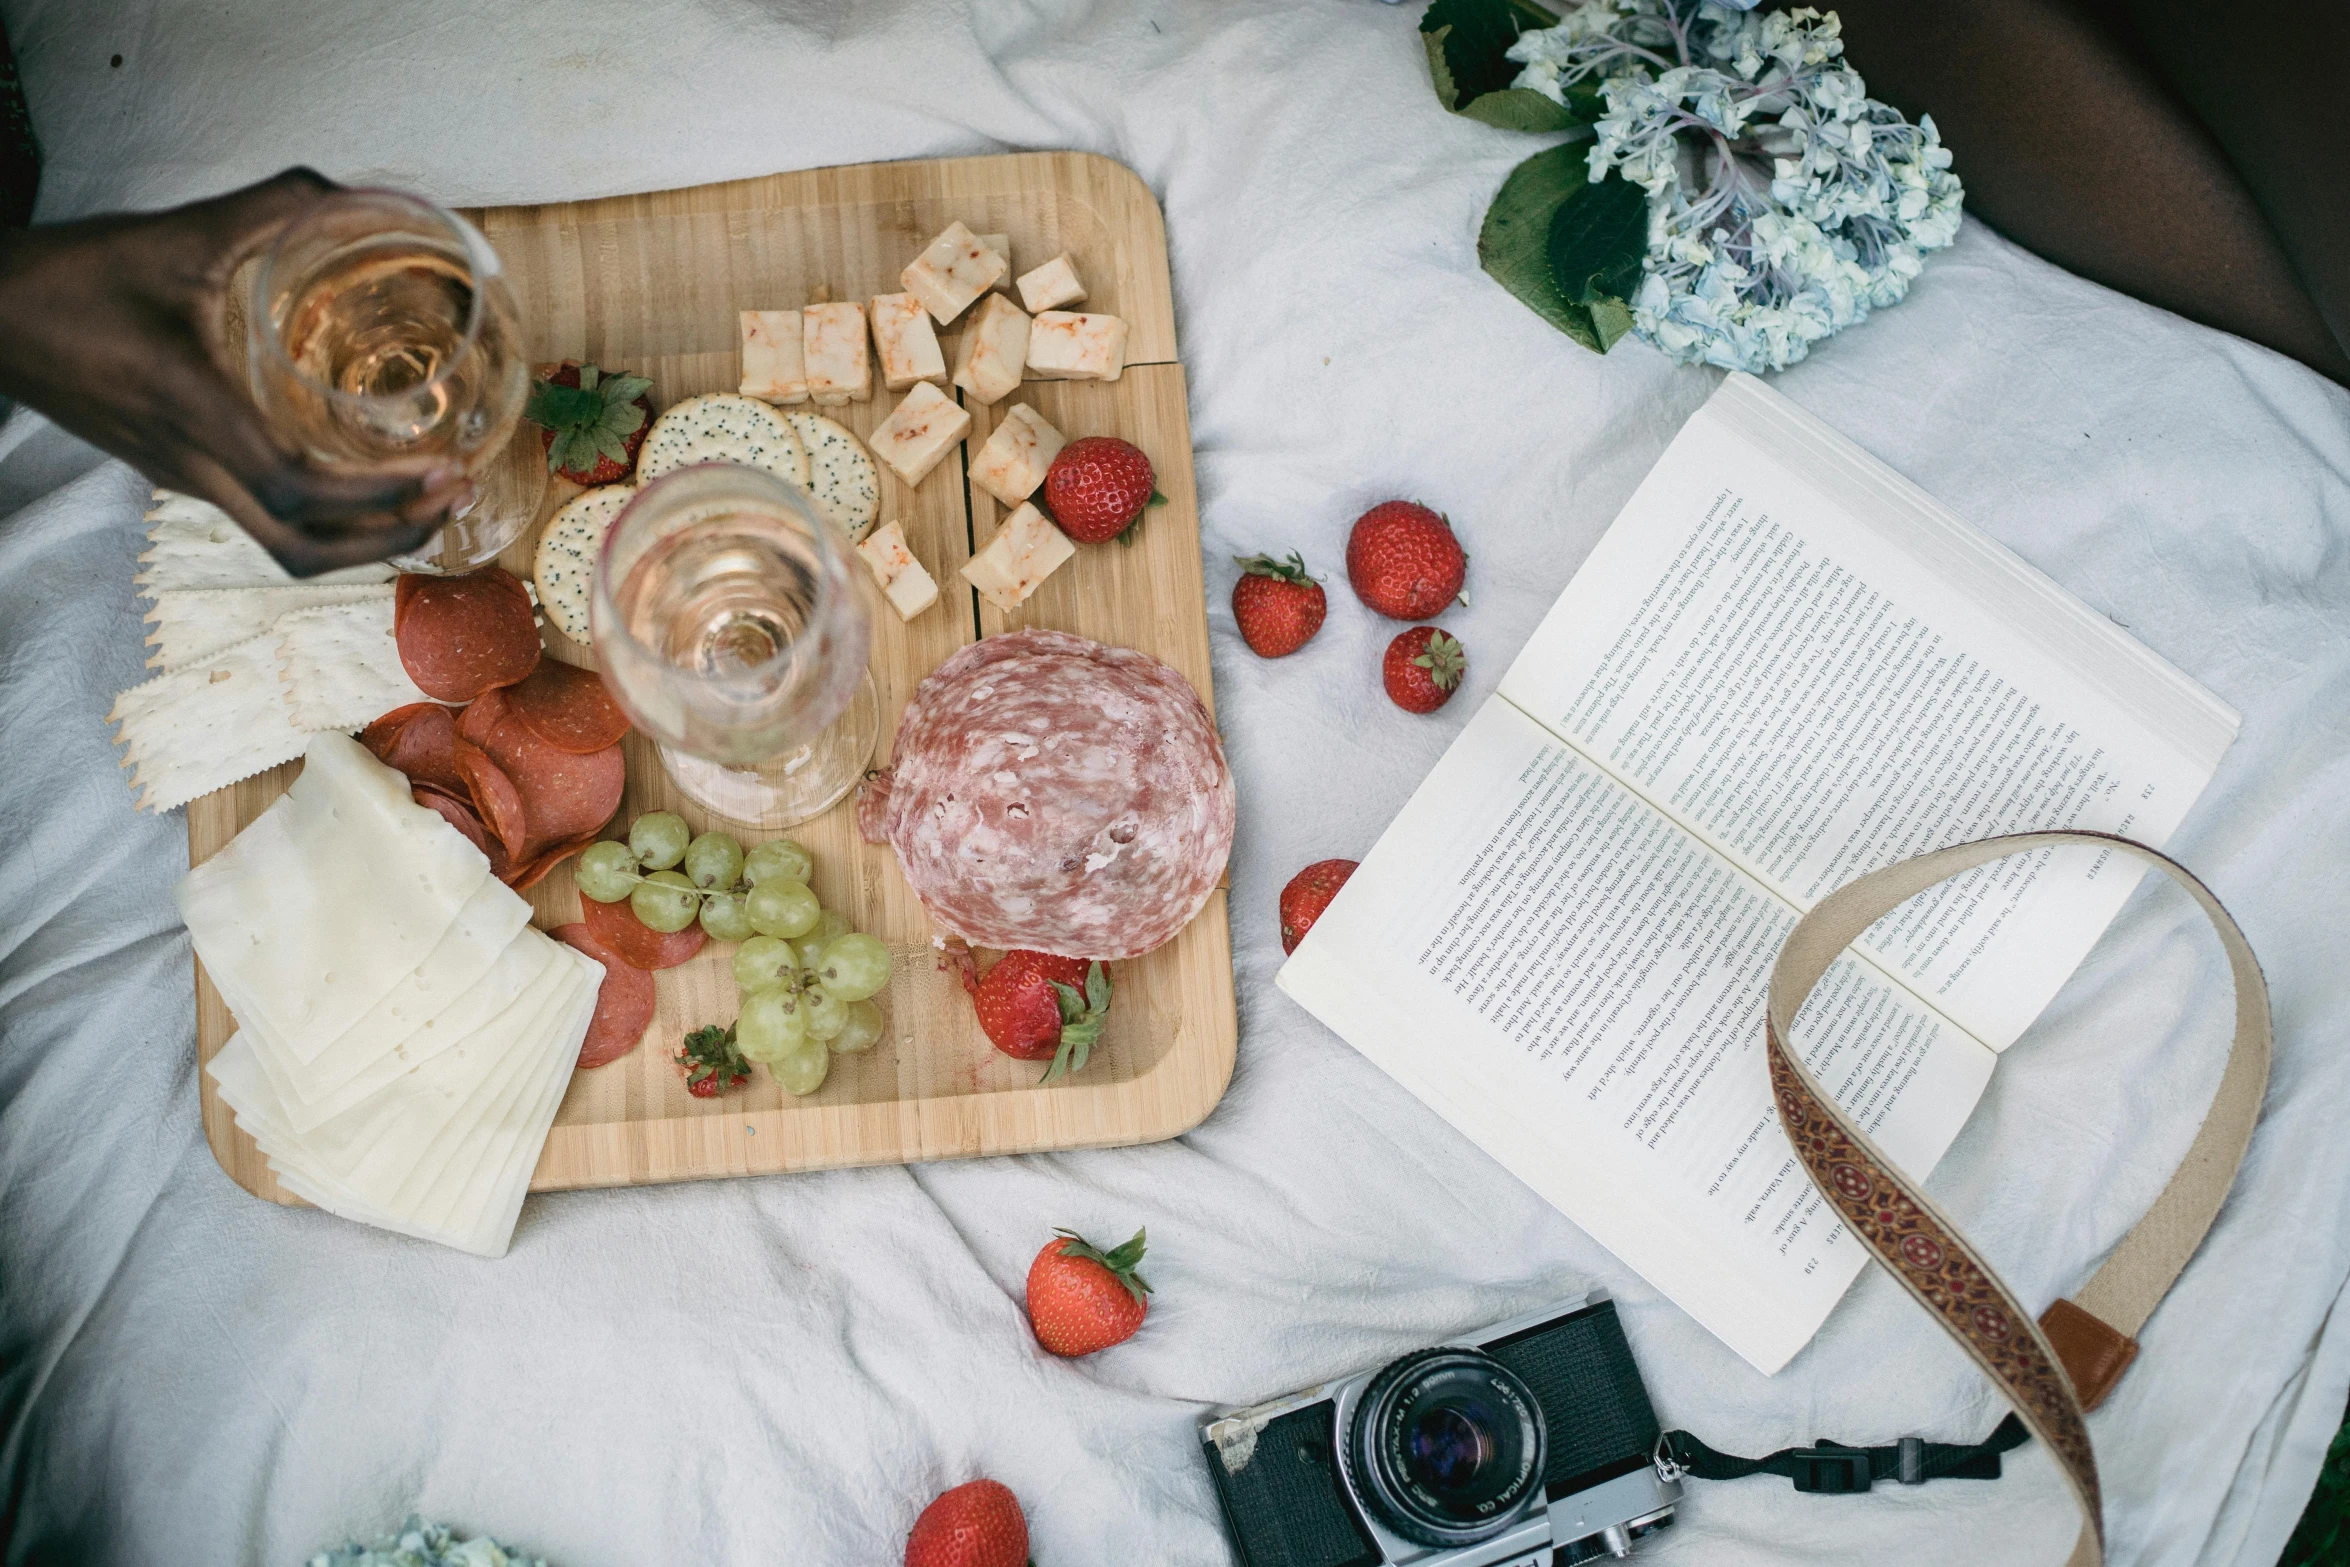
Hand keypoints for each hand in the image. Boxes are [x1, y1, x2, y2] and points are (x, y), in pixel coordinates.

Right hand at [0, 168, 476, 575]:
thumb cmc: (65, 280)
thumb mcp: (172, 235)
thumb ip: (266, 207)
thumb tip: (347, 191)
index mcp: (191, 411)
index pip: (298, 490)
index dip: (377, 496)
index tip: (440, 471)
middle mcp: (189, 462)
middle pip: (300, 548)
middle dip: (388, 537)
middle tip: (455, 496)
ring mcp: (181, 475)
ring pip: (282, 542)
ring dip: (361, 538)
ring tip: (426, 500)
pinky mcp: (174, 469)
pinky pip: (262, 516)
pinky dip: (325, 518)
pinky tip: (363, 481)